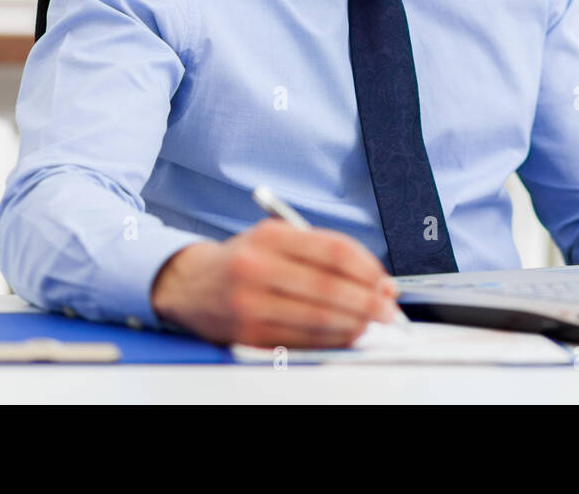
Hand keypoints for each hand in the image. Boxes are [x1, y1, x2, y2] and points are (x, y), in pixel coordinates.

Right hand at [150, 219, 399, 347]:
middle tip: (390, 309)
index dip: (367, 268)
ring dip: (353, 324)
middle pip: (328, 288)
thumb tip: (373, 279)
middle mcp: (257, 268)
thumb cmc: (241, 260)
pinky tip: (346, 336)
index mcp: (269, 237)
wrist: (188, 285)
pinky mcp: (248, 335)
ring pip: (316, 318)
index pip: (332, 251)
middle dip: (368, 301)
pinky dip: (330, 341)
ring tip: (372, 324)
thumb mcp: (274, 237)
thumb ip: (321, 252)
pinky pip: (301, 341)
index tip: (385, 281)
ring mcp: (250, 304)